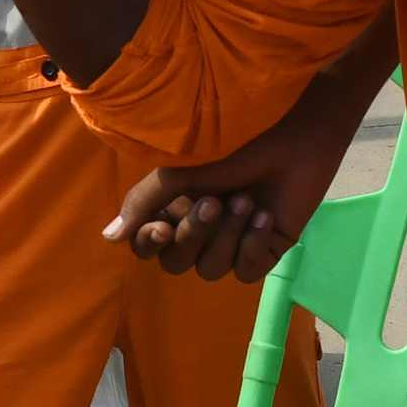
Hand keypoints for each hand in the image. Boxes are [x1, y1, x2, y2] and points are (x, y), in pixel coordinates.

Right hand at [114, 86, 372, 285]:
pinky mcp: (266, 248)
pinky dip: (252, 245)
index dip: (151, 242)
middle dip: (195, 235)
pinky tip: (265, 216)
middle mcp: (201, 228)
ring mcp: (234, 240)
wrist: (297, 134)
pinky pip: (246, 271)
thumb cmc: (238, 141)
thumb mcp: (181, 169)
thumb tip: (108, 238)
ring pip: (212, 270)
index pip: (148, 245)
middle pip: (177, 263)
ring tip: (247, 201)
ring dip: (227, 237)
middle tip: (216, 200)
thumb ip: (144, 202)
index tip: (164, 225)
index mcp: (175, 207)